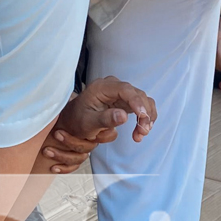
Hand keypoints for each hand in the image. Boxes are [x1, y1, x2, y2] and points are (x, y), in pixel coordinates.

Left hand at [41, 77, 156, 171]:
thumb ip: (105, 119)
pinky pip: (142, 107)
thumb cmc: (77, 120)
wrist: (73, 121)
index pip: (125, 90)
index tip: (143, 116)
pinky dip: (144, 119)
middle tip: (143, 132)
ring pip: (143, 101)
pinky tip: (141, 131)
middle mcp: (114, 87)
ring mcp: (121, 93)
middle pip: (137, 95)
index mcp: (102, 87)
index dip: (137, 102)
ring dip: (146, 118)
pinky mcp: (126, 101)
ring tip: (141, 134)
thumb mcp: (87, 123)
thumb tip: (123, 116)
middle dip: (144, 114)